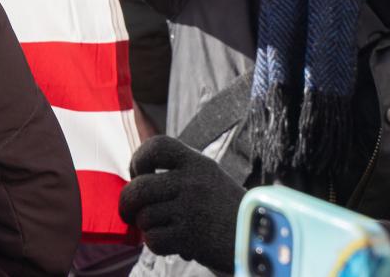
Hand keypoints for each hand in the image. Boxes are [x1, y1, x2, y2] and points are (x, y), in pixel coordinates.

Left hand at [117, 135, 243, 272]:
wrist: (261, 240)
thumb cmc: (227, 211)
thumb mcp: (208, 179)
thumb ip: (177, 174)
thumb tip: (135, 180)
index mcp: (198, 163)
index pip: (157, 145)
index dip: (139, 159)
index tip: (139, 174)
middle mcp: (193, 182)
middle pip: (139, 187)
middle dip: (127, 202)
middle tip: (129, 212)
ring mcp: (192, 208)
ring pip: (144, 216)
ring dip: (147, 227)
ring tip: (161, 229)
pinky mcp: (192, 236)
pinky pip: (154, 239)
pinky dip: (156, 244)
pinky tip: (169, 243)